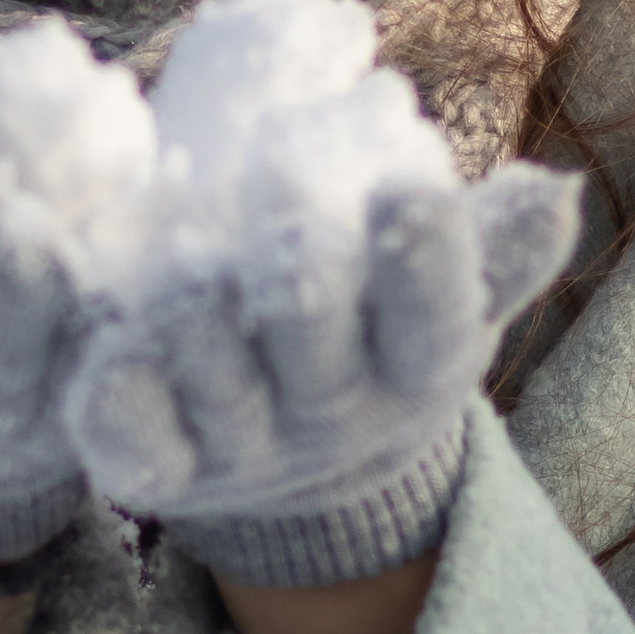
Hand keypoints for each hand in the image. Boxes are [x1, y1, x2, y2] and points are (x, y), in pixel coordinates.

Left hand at [65, 155, 581, 590]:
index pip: (433, 320)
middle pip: (317, 346)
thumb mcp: (438, 284)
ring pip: (218, 380)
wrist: (302, 461)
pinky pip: (136, 444)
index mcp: (413, 364)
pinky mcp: (160, 467)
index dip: (426, 261)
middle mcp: (329, 412)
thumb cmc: (372, 329)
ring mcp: (242, 446)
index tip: (415, 186)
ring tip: (186, 244)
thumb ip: (474, 228)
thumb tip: (522, 166)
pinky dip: (122, 399)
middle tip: (280, 168)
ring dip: (198, 311)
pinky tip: (113, 355)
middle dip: (301, 261)